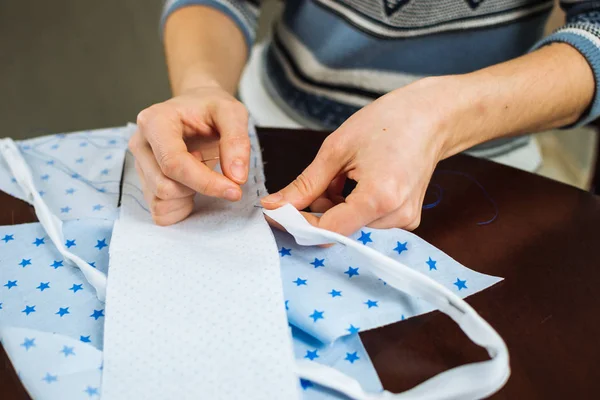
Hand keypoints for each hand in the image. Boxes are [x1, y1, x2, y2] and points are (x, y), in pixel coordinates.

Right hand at [129, 85, 250, 224]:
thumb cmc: (210, 107)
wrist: (196, 106)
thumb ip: (237, 141)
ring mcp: (140, 164)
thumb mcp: (232, 112)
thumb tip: (236, 177)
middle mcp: (141, 144)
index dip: (205, 182)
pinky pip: (160, 210)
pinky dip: (180, 206)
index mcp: (155, 122)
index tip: (234, 190)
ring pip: (161, 200)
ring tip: (201, 170)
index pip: (174, 163)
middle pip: (165, 186)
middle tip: (218, 171)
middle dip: (199, 189)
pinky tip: (192, 186)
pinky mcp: (144, 181)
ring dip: (189, 196)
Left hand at [261, 77, 458, 234]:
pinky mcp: (407, 218)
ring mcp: (404, 220)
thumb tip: (275, 206)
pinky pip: (367, 220)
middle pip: (339, 228)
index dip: (296, 223)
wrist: (433, 117)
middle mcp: (395, 216)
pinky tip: (358, 181)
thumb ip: (305, 184)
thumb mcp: (337, 148)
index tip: (273, 212)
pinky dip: (352, 205)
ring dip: (335, 206)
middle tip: (317, 180)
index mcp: (378, 197)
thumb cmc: (388, 122)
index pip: (327, 229)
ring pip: (350, 225)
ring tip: (344, 174)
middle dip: (317, 210)